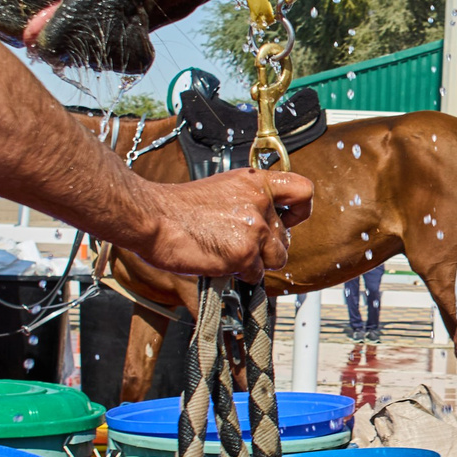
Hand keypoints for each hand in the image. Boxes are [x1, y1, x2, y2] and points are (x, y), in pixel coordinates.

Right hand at [133, 171, 312, 280]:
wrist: (153, 218)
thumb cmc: (179, 208)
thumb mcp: (223, 189)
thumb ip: (249, 202)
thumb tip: (266, 225)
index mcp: (255, 182)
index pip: (303, 191)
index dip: (300, 211)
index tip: (289, 220)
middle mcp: (260, 202)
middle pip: (286, 237)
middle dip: (266, 247)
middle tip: (238, 244)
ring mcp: (255, 228)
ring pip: (277, 258)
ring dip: (257, 262)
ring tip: (228, 253)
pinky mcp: (244, 254)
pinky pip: (256, 274)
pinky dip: (240, 274)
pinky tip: (219, 261)